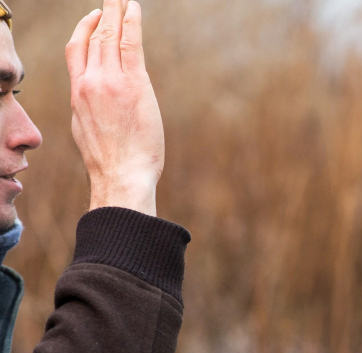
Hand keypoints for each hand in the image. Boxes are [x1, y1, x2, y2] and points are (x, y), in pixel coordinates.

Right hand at [65, 0, 163, 215]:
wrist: (120, 175)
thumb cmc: (110, 163)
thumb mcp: (88, 132)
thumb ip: (91, 110)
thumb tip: (97, 107)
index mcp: (77, 94)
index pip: (75, 51)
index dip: (83, 30)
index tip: (91, 19)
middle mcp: (89, 83)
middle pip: (93, 38)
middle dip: (102, 16)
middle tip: (110, 0)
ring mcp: (109, 82)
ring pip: (110, 36)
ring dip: (116, 13)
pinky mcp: (133, 84)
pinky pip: (131, 44)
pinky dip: (132, 23)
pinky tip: (134, 10)